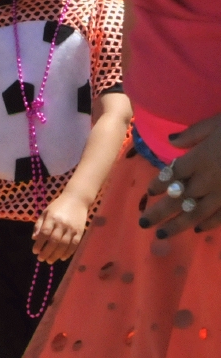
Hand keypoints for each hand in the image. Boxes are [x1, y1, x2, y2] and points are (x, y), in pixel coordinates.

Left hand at [33, 191, 88, 261]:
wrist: (76, 200)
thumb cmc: (58, 206)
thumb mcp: (45, 212)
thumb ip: (39, 225)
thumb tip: (34, 239)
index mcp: (52, 218)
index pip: (44, 233)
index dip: (39, 243)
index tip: (35, 251)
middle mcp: (62, 224)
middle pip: (54, 241)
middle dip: (47, 252)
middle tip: (41, 259)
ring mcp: (72, 228)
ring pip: (64, 245)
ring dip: (56, 255)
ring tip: (49, 261)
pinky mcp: (80, 232)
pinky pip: (75, 245)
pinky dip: (68, 253)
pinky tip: (62, 258)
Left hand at [143, 113, 220, 235]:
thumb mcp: (217, 122)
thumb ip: (193, 133)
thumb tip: (171, 140)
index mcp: (200, 158)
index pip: (171, 175)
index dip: (158, 185)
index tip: (149, 193)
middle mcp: (208, 179)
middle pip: (178, 199)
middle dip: (159, 213)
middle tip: (143, 224)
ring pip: (197, 213)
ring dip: (178, 224)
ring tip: (162, 234)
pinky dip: (209, 224)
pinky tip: (199, 230)